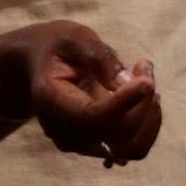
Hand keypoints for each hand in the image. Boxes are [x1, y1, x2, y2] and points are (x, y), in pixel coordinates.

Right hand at [0, 21, 161, 164]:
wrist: (37, 67)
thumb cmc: (57, 47)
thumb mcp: (74, 38)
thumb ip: (99, 56)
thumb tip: (128, 82)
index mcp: (52, 102)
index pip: (93, 117)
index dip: (126, 102)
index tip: (146, 79)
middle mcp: (64, 132)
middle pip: (118, 135)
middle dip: (143, 102)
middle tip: (144, 67)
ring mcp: (79, 144)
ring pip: (130, 147)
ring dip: (149, 116)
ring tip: (146, 82)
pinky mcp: (96, 146)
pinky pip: (131, 146)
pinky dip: (145, 123)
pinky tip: (141, 97)